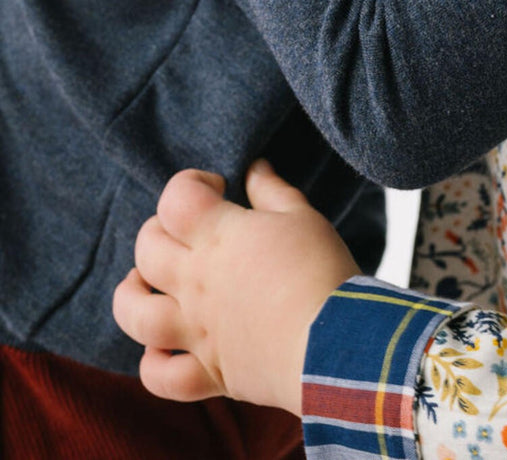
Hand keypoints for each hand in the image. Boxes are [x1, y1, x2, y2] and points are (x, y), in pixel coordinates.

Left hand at [112, 160, 357, 414]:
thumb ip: (271, 190)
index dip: (190, 183)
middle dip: (158, 230)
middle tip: (187, 231)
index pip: (176, 198)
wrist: (335, 343)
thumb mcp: (302, 216)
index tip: (218, 187)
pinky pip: (161, 377)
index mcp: (218, 237)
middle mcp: (196, 283)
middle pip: (147, 249)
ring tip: (143, 284)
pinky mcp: (210, 372)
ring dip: (131, 295)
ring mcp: (197, 330)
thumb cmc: (321, 270)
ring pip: (135, 315)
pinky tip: (164, 348)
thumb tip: (254, 168)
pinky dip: (155, 363)